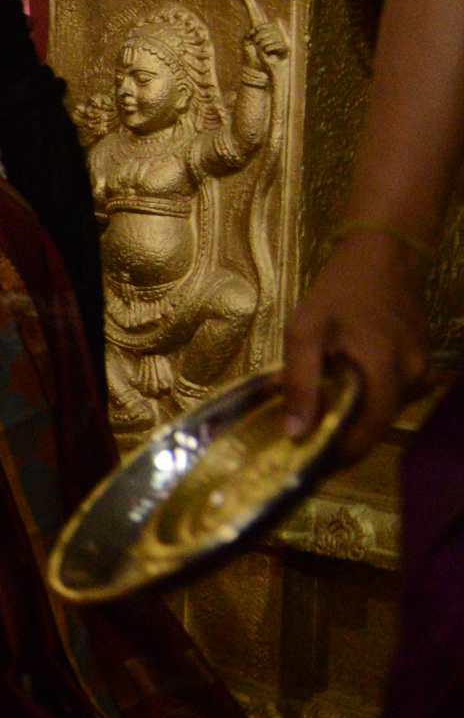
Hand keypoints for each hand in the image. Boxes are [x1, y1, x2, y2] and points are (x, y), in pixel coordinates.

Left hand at [283, 230, 437, 457]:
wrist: (384, 255)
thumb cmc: (339, 291)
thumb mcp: (305, 332)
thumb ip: (301, 382)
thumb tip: (296, 433)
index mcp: (386, 374)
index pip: (368, 434)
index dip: (339, 453)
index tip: (309, 462)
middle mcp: (412, 378)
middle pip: (376, 424)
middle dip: (341, 434)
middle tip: (303, 434)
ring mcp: (420, 370)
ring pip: (383, 408)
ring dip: (352, 412)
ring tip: (315, 405)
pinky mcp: (419, 362)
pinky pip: (391, 391)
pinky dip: (366, 394)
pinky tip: (340, 381)